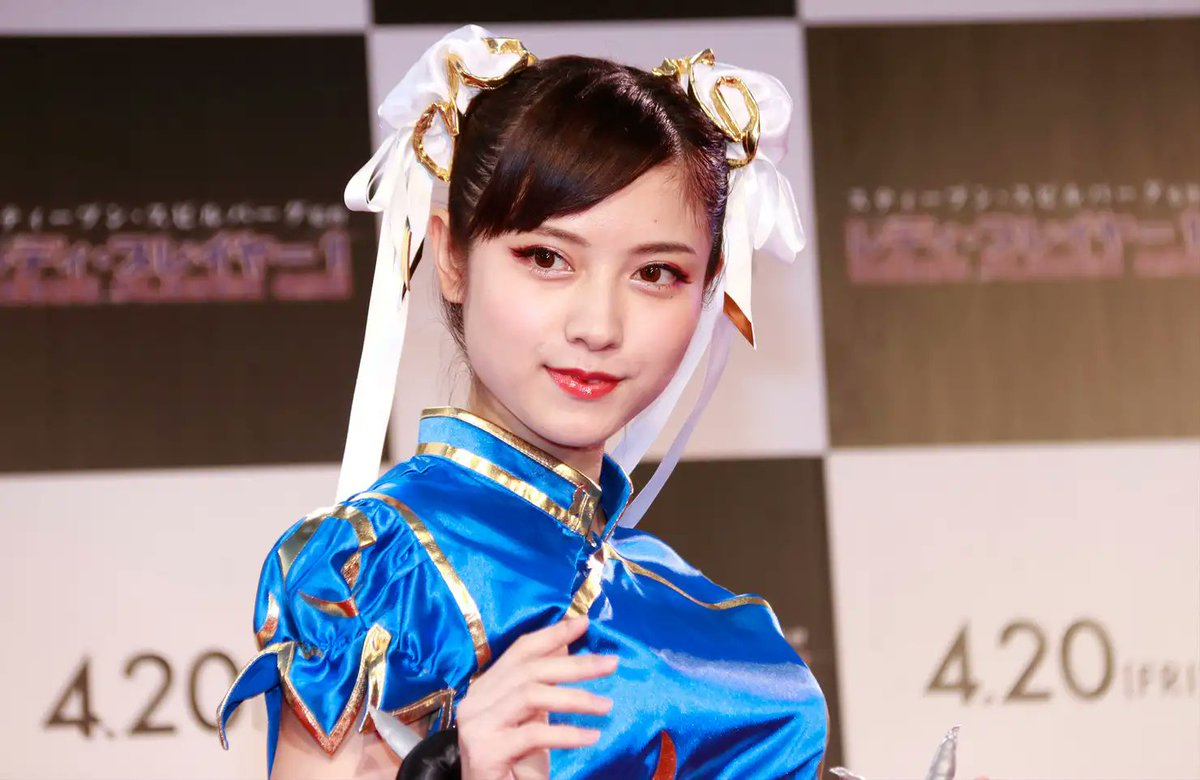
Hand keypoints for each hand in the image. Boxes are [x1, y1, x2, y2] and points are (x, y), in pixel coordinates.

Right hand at [457, 616, 617, 779]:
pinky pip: (534, 734)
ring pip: (531, 695)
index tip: (584, 622)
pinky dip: (567, 733)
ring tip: (606, 706)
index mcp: (484, 689)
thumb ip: (544, 686)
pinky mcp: (485, 751)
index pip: (519, 651)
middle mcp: (474, 702)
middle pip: (529, 670)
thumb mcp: (533, 720)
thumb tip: (565, 645)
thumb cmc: (514, 767)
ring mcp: (476, 725)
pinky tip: (591, 736)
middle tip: (611, 664)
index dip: (552, 634)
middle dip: (574, 664)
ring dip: (575, 698)